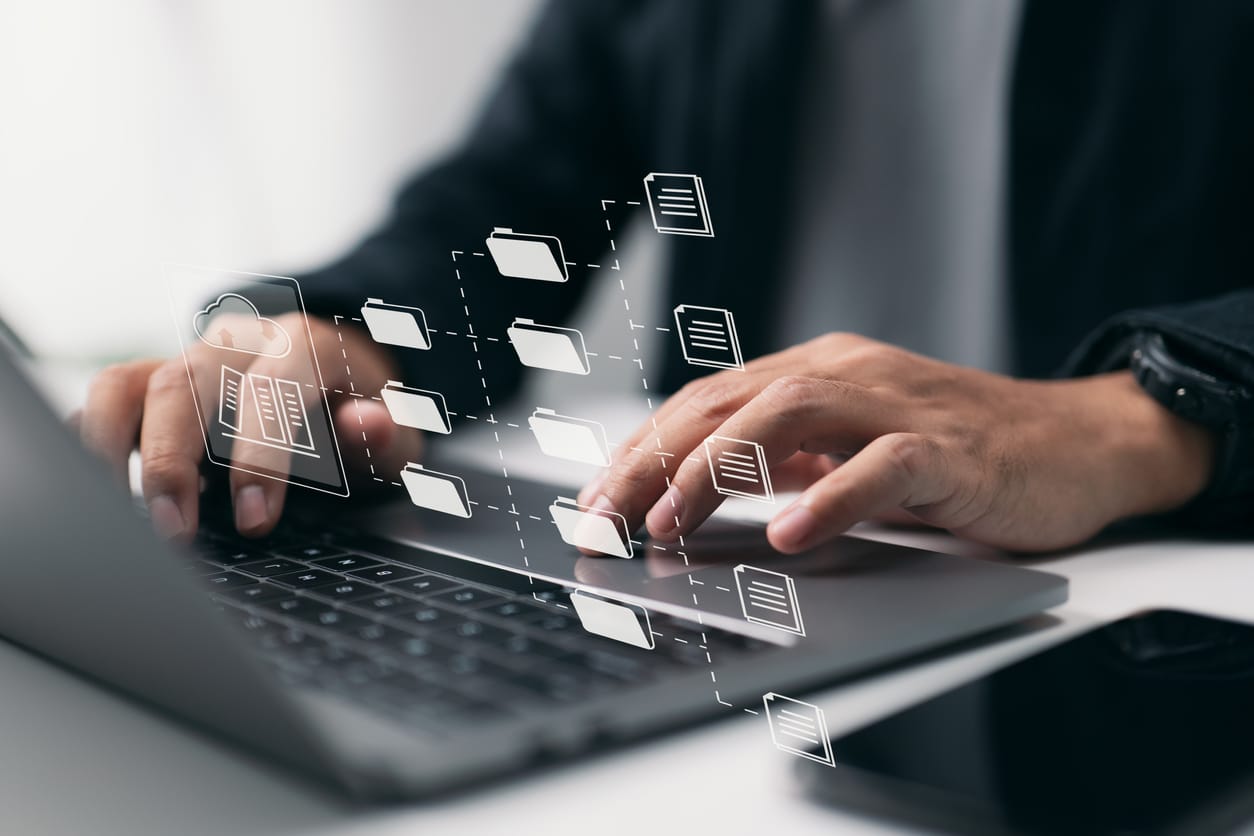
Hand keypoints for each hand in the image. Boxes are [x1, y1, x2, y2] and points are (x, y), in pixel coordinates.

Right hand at [76, 316, 420, 539]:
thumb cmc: (364, 403)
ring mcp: (189, 359)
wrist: (340, 366)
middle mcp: (235, 344)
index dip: (259, 456)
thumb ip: (387, 426)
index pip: (270, 390)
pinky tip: (102, 488)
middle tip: (173, 535)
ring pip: (124, 382)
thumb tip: (368, 423)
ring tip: (113, 514)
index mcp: (302, 344)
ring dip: (107, 448)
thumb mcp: (397, 420)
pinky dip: (92, 439)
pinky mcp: (155, 382)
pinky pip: (107, 399)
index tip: (254, 521)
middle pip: (182, 385)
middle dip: (169, 462)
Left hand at [578, 333, 1214, 553]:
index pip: (707, 401)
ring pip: (789, 415)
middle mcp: (846, 375)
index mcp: (816, 374)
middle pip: (727, 402)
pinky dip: (832, 496)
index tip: (595, 500)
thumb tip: (696, 498)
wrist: (1076, 442)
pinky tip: (792, 532)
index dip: (642, 448)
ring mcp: (898, 406)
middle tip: (605, 515)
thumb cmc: (956, 453)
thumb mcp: (850, 452)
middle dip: (654, 459)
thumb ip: (784, 464)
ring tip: (674, 520)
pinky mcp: (950, 448)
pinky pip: (884, 465)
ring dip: (719, 467)